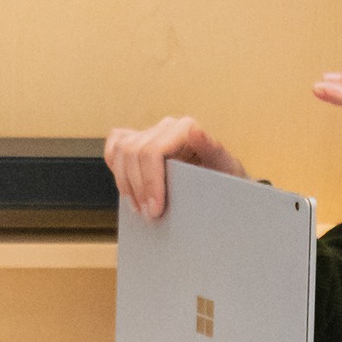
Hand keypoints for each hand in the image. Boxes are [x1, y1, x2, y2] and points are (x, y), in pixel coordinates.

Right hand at [104, 114, 241, 218]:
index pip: (152, 151)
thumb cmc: (226, 178)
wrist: (225, 185)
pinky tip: (127, 185)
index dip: (149, 182)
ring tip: (139, 207)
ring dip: (125, 182)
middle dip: (137, 187)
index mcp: (185, 128)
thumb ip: (212, 148)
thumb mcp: (226, 167)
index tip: (156, 210)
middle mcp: (166, 127)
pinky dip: (115, 165)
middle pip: (132, 152)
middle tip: (149, 214)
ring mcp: (151, 133)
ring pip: (121, 151)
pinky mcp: (140, 141)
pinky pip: (116, 146)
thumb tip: (194, 130)